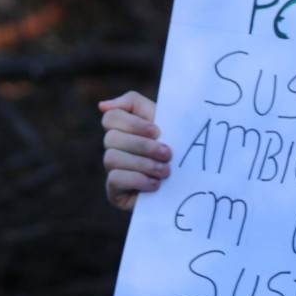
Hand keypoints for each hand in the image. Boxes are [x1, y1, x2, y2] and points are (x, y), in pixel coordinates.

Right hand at [100, 91, 170, 210]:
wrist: (192, 181)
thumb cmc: (178, 146)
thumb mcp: (162, 118)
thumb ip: (134, 103)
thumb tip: (102, 105)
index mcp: (124, 129)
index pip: (111, 118)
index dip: (133, 124)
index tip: (157, 131)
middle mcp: (114, 148)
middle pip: (111, 138)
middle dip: (143, 146)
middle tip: (167, 154)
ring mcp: (112, 170)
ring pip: (111, 158)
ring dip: (143, 164)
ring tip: (165, 171)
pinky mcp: (114, 192)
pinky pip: (115, 179)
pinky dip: (137, 179)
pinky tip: (155, 184)